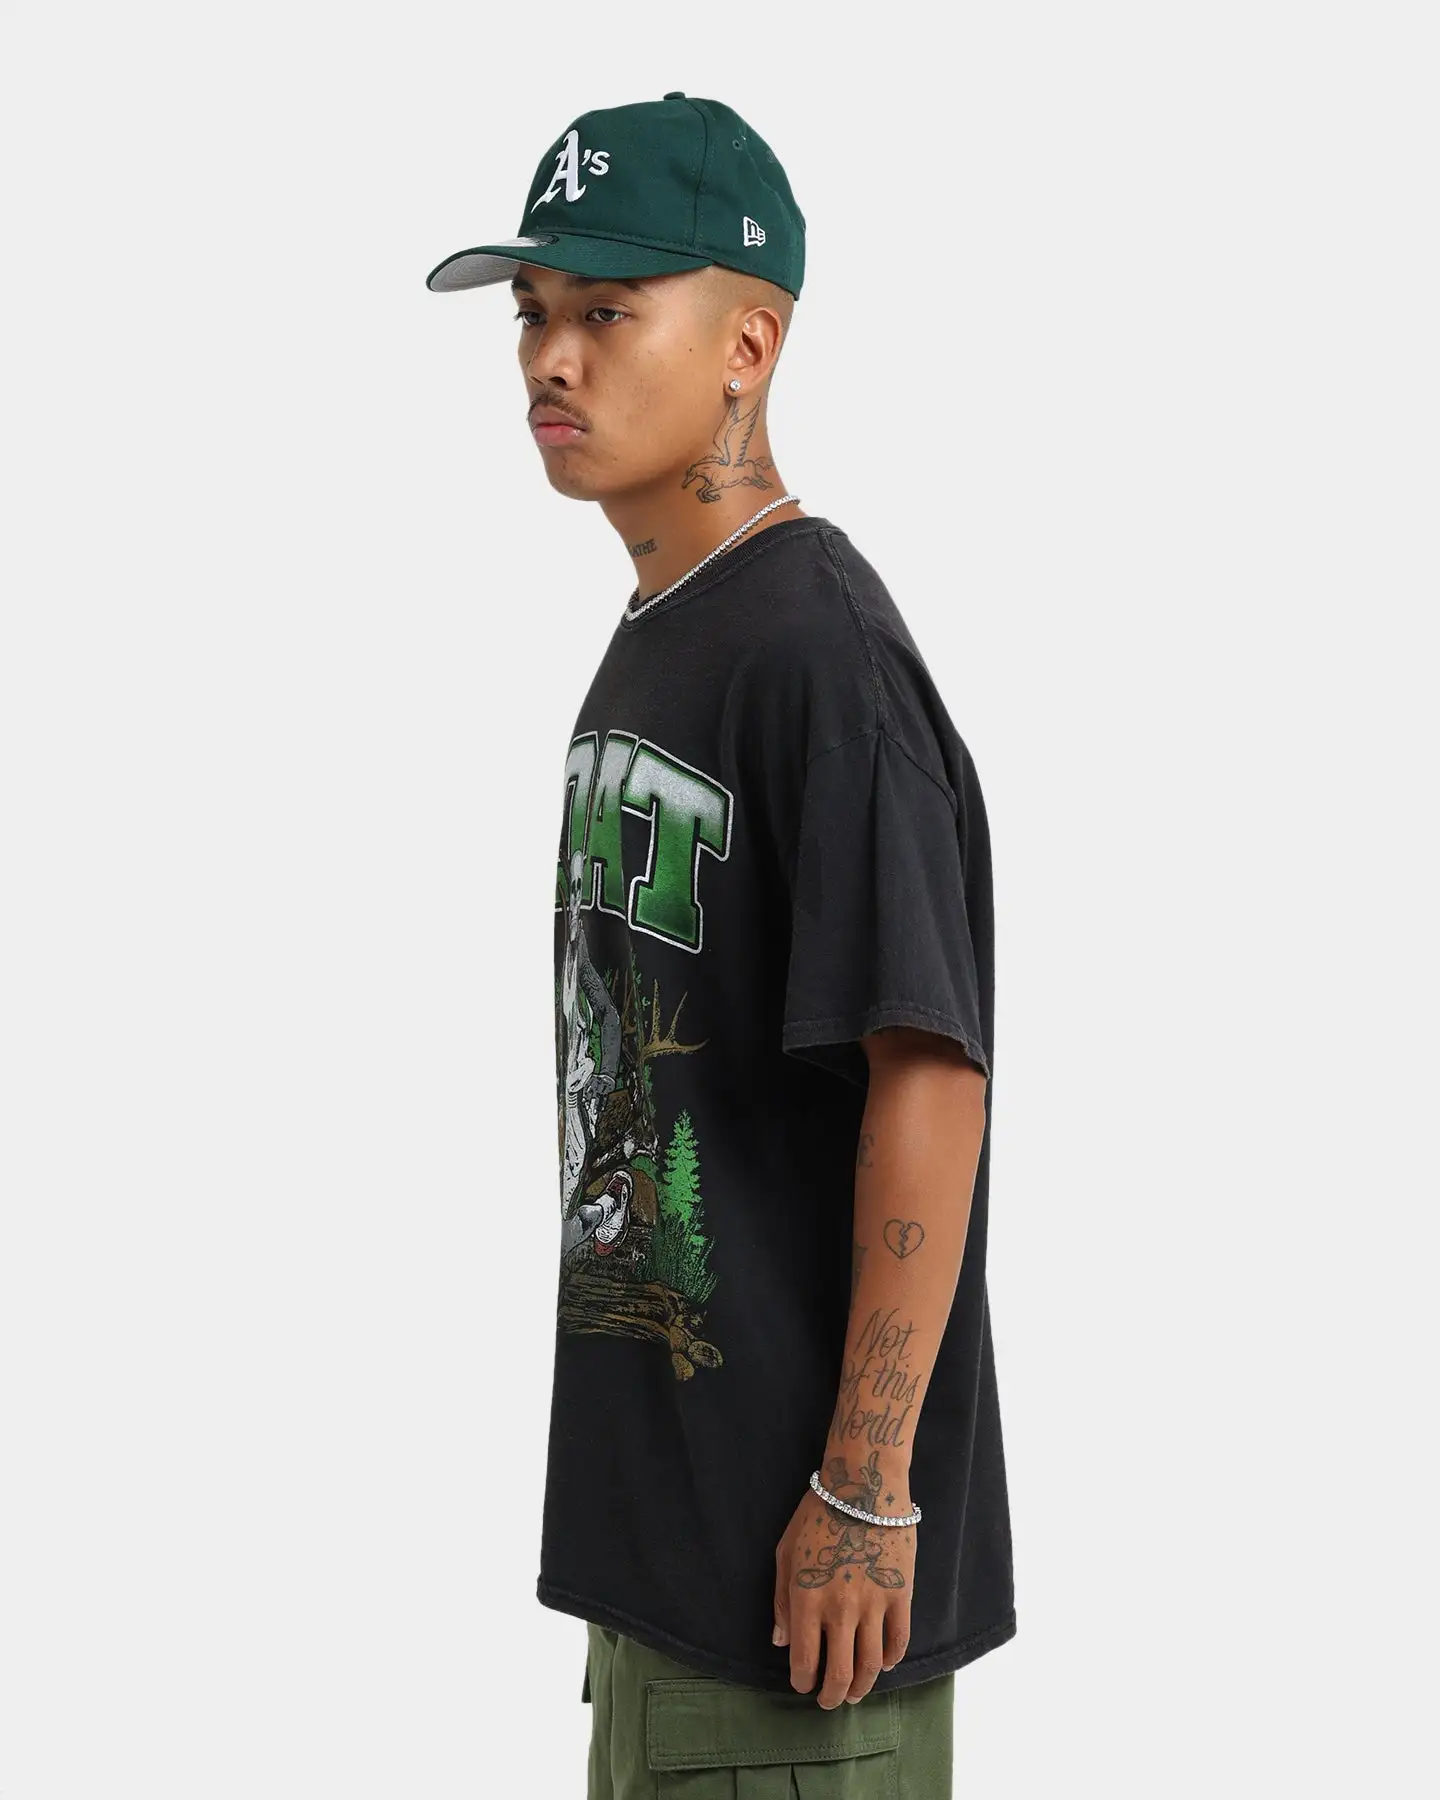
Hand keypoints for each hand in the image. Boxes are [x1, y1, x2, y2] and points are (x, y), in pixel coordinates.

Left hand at [772, 1470, 915, 1707]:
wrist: (863, 1485)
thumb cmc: (816, 1515)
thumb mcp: (785, 1553)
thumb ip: (782, 1600)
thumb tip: (782, 1642)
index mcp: (807, 1599)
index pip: (805, 1660)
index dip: (803, 1681)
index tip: (802, 1684)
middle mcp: (841, 1609)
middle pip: (841, 1673)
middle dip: (833, 1695)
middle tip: (830, 1701)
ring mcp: (874, 1603)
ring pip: (872, 1665)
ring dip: (863, 1686)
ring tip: (856, 1692)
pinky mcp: (900, 1594)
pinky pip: (899, 1640)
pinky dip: (892, 1660)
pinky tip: (884, 1664)